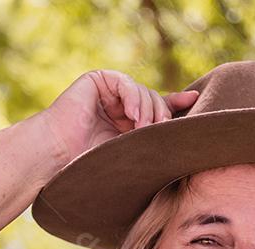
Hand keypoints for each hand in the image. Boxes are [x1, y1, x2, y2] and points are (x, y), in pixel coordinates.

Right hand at [39, 69, 199, 168]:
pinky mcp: (97, 80)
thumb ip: (152, 140)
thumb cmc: (89, 163)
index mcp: (126, 122)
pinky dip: (132, 97)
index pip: (156, 107)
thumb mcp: (131, 152)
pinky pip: (125, 83)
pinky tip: (132, 115)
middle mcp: (118, 104)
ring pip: (142, 92)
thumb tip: (182, 142)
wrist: (58, 155)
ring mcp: (108, 91)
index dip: (175, 102)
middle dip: (160, 114)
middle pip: (154, 99)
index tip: (195, 99)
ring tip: (141, 130)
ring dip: (146, 110)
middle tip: (158, 132)